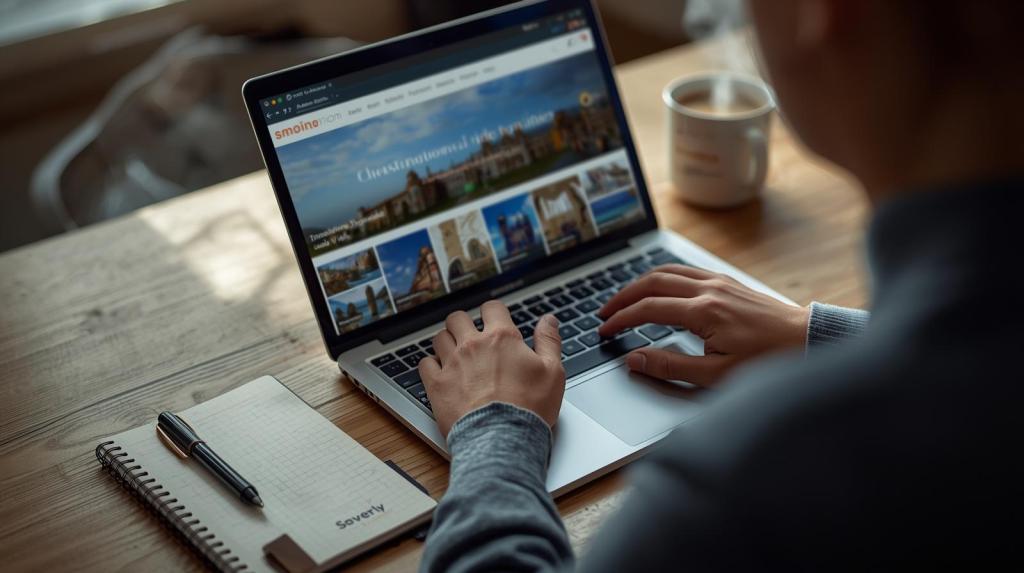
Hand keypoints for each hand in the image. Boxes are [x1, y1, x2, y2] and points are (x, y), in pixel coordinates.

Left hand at [419, 300, 565, 437]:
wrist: (502, 438)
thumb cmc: (529, 408)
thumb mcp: (553, 372)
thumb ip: (549, 341)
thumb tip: (549, 319)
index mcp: (501, 338)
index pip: (492, 308)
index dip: (493, 312)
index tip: (495, 320)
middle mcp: (473, 345)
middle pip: (458, 318)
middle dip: (464, 324)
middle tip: (471, 336)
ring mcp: (451, 364)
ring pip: (439, 338)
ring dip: (446, 342)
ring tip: (454, 353)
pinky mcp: (436, 385)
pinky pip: (424, 364)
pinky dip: (430, 365)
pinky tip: (439, 372)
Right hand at [597, 265, 808, 385]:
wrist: (806, 340)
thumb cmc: (767, 360)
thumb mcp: (716, 375)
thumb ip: (671, 366)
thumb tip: (635, 359)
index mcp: (703, 312)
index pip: (648, 310)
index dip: (620, 320)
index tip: (604, 330)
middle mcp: (708, 290)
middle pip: (651, 282)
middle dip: (622, 297)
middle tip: (605, 313)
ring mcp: (718, 282)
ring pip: (667, 271)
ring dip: (639, 283)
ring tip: (623, 300)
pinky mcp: (727, 282)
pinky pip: (685, 271)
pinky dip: (662, 277)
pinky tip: (656, 288)